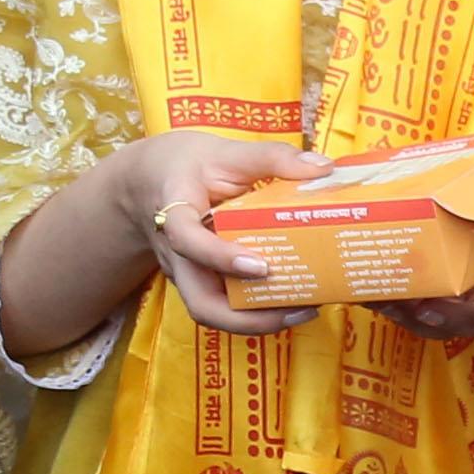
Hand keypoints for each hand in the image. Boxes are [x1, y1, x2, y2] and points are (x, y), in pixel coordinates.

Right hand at [121, 131, 335, 339]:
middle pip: (200, 304)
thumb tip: (323, 167)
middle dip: (247, 319)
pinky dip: (258, 310)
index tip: (260, 265)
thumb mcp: (225, 151)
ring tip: (305, 310)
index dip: (219, 256)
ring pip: (213, 313)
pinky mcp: (203, 281)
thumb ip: (271, 157)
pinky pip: (226, 304)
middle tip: (297, 309)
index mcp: (175, 214)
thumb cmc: (188, 165)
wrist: (150, 180)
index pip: (186, 239)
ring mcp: (189, 274)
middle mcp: (178, 255)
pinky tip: (294, 301)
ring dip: (258, 322)